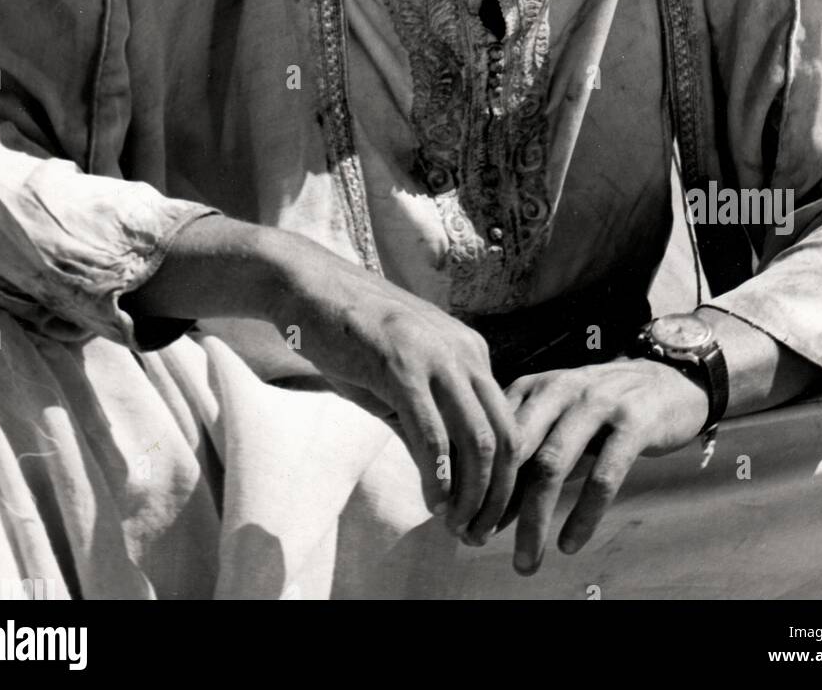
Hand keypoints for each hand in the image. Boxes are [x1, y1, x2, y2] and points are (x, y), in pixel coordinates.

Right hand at [275, 235, 520, 536]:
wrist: (313, 289)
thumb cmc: (354, 336)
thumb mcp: (402, 378)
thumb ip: (427, 419)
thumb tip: (444, 476)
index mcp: (472, 352)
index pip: (507, 423)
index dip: (504, 477)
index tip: (487, 514)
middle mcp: (465, 352)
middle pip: (505, 436)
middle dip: (497, 494)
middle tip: (478, 532)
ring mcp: (435, 357)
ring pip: (477, 439)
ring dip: (472, 493)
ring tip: (457, 525)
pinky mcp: (400, 365)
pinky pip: (432, 432)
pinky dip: (438, 474)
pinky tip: (434, 500)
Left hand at [488, 359, 708, 574]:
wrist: (667, 378)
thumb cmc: (602, 409)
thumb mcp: (559, 419)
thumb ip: (527, 455)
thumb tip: (487, 510)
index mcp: (534, 386)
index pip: (493, 435)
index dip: (472, 479)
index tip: (459, 521)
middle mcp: (559, 389)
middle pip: (515, 450)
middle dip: (492, 500)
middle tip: (477, 541)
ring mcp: (596, 404)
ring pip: (552, 465)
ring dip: (533, 519)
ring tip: (526, 560)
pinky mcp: (633, 423)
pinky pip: (603, 476)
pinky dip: (583, 515)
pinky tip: (570, 544)